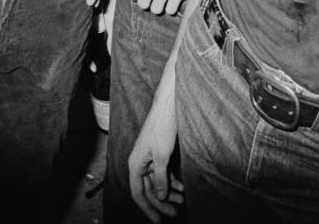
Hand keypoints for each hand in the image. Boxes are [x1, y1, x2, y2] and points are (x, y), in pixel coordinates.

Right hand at [128, 82, 183, 221]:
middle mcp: (140, 163)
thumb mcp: (162, 155)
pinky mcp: (159, 154)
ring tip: (182, 202)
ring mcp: (150, 159)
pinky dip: (172, 182)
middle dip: (162, 203)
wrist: (168, 105)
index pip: (137, 193)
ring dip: (169, 194)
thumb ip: (160, 177)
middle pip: (148, 190)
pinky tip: (182, 189)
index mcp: (136, 164)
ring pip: (157, 183)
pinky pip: (163, 174)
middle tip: (176, 213)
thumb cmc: (162, 126)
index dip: (147, 208)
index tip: (158, 221)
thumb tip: (159, 196)